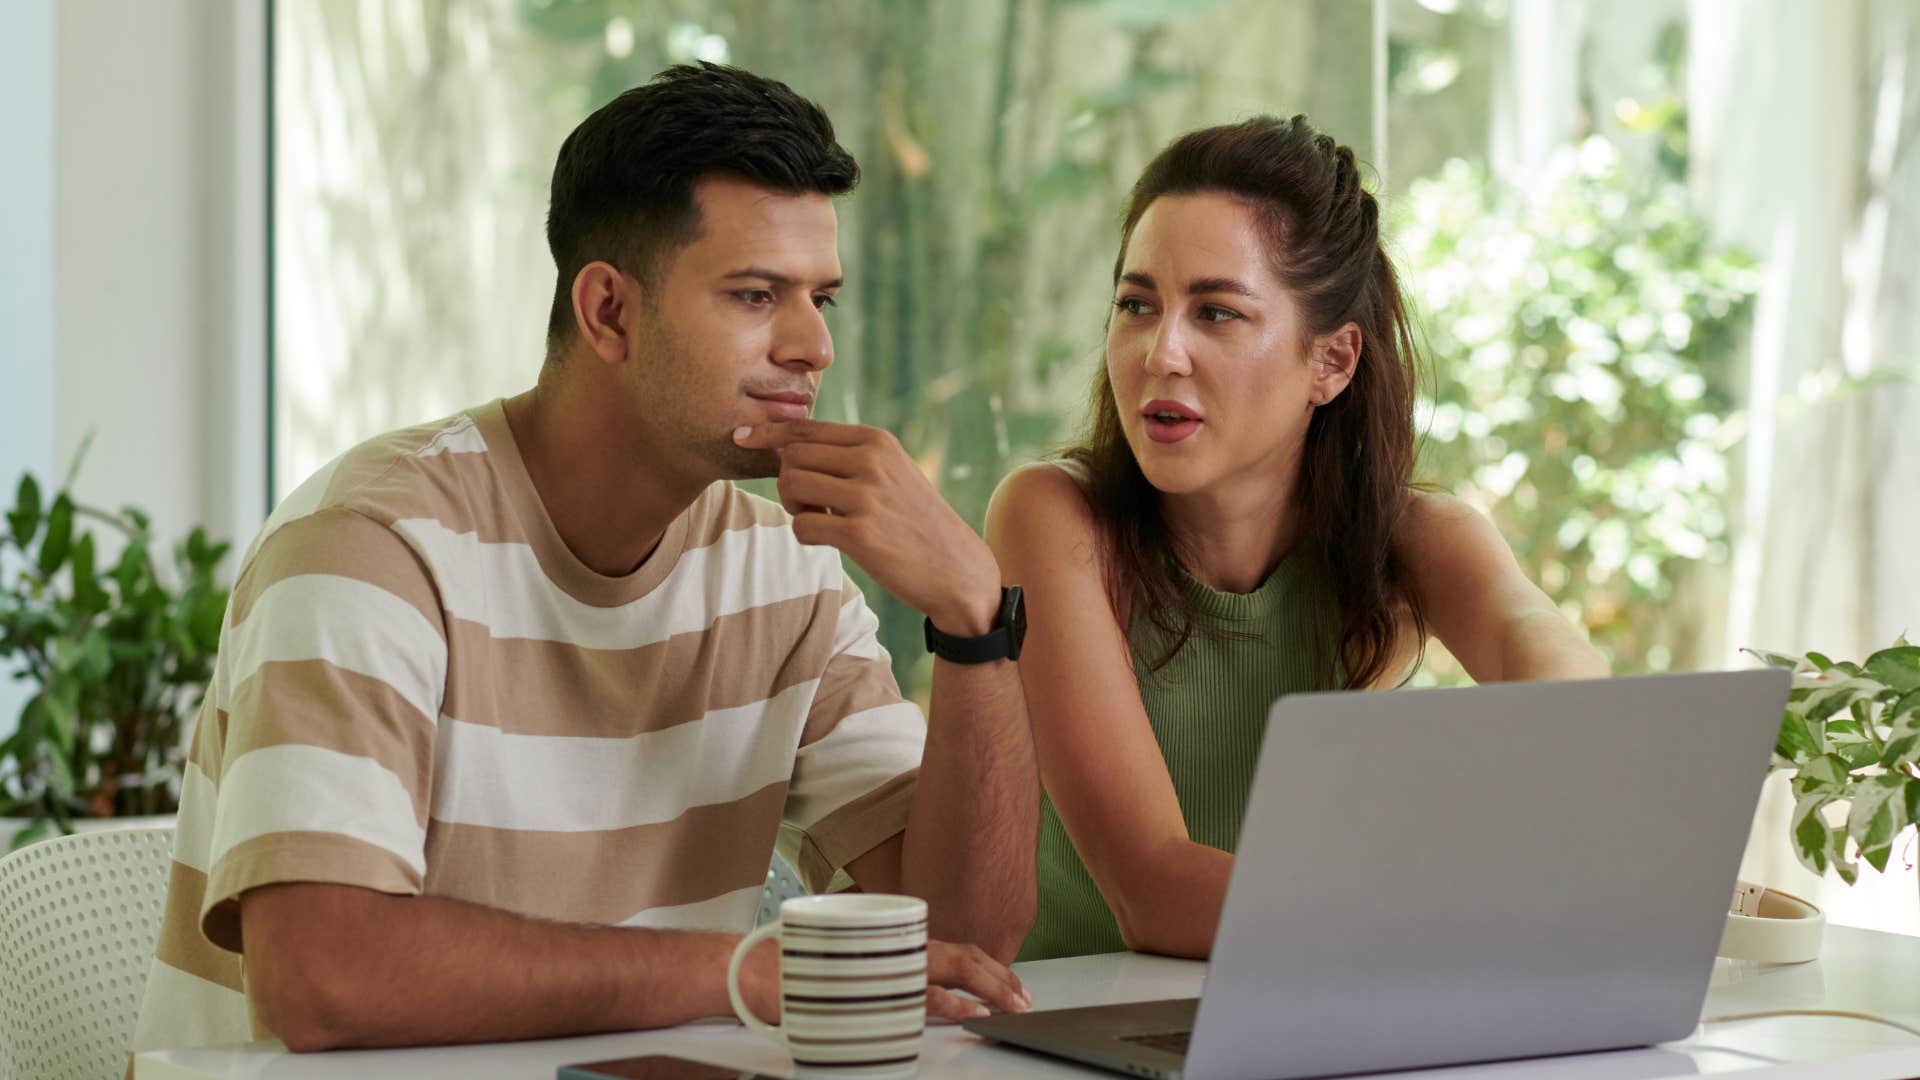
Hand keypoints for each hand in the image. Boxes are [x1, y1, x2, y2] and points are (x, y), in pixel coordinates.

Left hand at [734, 420, 1001, 635]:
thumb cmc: (913, 521)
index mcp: (876, 440)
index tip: (741, 436)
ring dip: (793, 507)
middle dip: (788, 481)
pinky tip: (828, 539)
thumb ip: (848, 455)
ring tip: (820, 519)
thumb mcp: (892, 472)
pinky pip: (801, 527)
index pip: (806, 427)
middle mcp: (871, 461)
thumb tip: (786, 444)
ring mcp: (866, 496)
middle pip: (792, 455)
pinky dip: (805, 534)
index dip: (767, 432)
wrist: (955, 568)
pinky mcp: (859, 534)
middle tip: (810, 504)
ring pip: (791, 485)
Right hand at [735, 936, 1032, 1024]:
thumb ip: (883, 966)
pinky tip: (972, 1011)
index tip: (1011, 982)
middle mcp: (892, 946)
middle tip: (1025, 998)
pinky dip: (950, 1003)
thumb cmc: (794, 967)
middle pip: (961, 957)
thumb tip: (915, 983)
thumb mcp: (851, 958)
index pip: (953, 948)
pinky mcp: (869, 989)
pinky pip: (918, 996)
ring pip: (949, 972)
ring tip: (1011, 1005)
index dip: (987, 965)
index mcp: (892, 939)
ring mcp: (882, 966)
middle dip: (999, 978)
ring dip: (986, 989)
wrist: (750, 970)